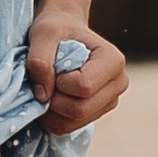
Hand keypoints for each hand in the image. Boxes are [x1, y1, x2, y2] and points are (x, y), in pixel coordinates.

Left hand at [26, 5, 126, 129]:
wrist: (63, 33)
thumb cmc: (56, 29)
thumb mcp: (43, 33)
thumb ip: (39, 60)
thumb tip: (43, 95)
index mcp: (113, 61)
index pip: (84, 87)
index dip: (59, 82)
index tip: (51, 67)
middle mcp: (119, 83)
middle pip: (80, 110)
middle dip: (53, 100)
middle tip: (43, 82)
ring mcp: (110, 101)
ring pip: (74, 122)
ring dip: (50, 111)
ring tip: (45, 88)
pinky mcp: (96, 112)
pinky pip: (69, 128)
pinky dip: (52, 118)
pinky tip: (49, 98)